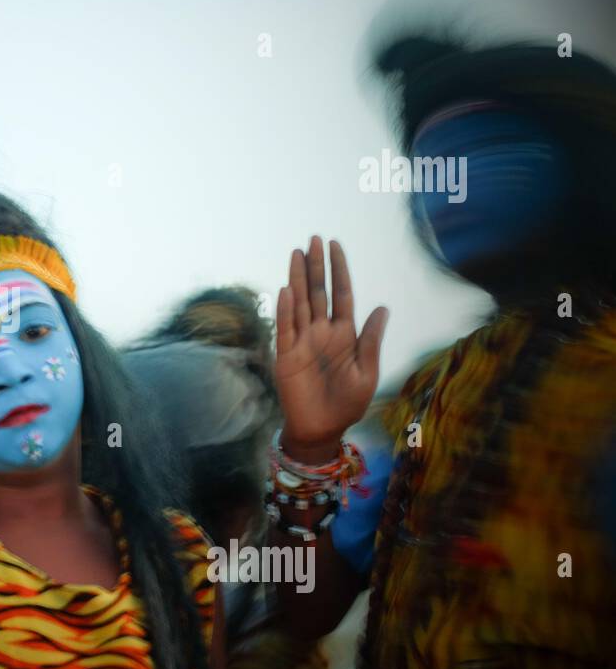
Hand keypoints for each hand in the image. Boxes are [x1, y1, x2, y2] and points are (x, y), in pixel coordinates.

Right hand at [274, 236, 387, 462]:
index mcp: (344, 334)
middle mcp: (321, 332)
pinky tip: (287, 290)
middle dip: (316, 266)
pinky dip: (285, 309)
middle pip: (318, 292)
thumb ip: (371, 340)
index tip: (335, 246)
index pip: (341, 294)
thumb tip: (383, 307)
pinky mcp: (286, 355)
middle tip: (314, 239)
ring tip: (297, 253)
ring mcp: (302, 341)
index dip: (339, 270)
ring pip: (300, 303)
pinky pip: (285, 328)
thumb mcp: (367, 372)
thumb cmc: (347, 404)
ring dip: (298, 278)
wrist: (322, 429)